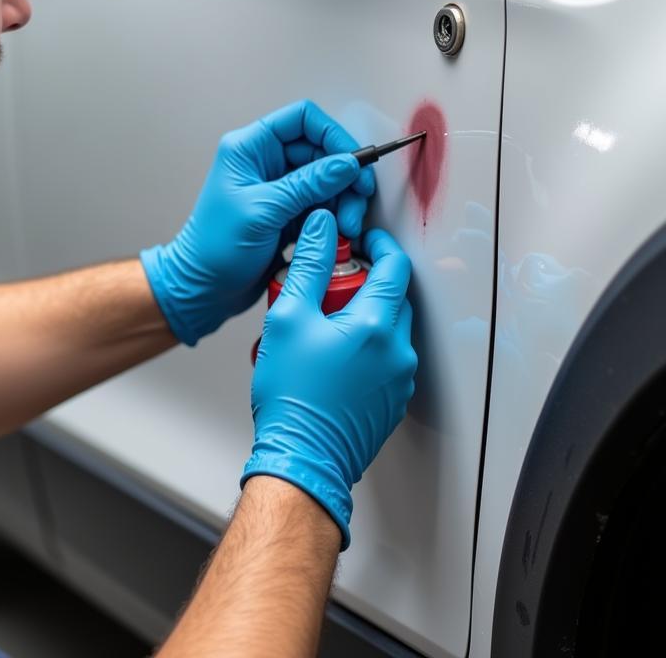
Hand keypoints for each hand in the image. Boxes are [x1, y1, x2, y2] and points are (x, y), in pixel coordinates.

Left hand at [140, 100, 374, 344]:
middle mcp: (266, 163)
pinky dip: (336, 217)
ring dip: (344, 200)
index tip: (352, 161)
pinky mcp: (289, 213)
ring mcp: (279, 189)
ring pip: (328, 180)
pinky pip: (324, 205)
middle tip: (357, 199)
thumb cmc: (213, 248)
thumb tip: (346, 164)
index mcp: (249, 148)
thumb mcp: (263, 211)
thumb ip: (307, 184)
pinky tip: (340, 233)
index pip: (301, 120)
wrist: (204, 289)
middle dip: (344, 175)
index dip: (332, 135)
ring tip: (347, 225)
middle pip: (321, 151)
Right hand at [241, 211, 415, 548]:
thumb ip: (309, 266)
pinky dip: (368, 348)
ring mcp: (399, 380)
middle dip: (369, 281)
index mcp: (376, 325)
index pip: (395, 266)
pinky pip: (387, 361)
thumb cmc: (292, 397)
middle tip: (333, 283)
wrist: (301, 459)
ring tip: (326, 324)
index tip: (362, 240)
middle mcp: (397, 352)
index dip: (378, 244)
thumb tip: (321, 230)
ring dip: (368, 317)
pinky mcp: (392, 402)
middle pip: (395, 297)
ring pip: (391, 330)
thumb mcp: (288, 318)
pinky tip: (334, 357)